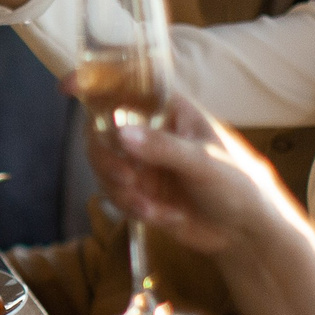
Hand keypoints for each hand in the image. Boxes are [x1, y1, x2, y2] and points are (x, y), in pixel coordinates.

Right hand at [93, 96, 314, 263]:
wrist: (246, 233)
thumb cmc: (238, 184)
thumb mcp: (205, 162)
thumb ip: (163, 147)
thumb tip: (120, 134)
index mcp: (169, 109)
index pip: (127, 85)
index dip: (95, 81)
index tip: (68, 88)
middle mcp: (149, 131)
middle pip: (102, 130)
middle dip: (106, 156)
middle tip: (125, 177)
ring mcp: (142, 162)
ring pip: (103, 165)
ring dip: (120, 188)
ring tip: (151, 206)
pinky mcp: (139, 192)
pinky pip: (114, 194)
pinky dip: (132, 207)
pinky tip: (164, 216)